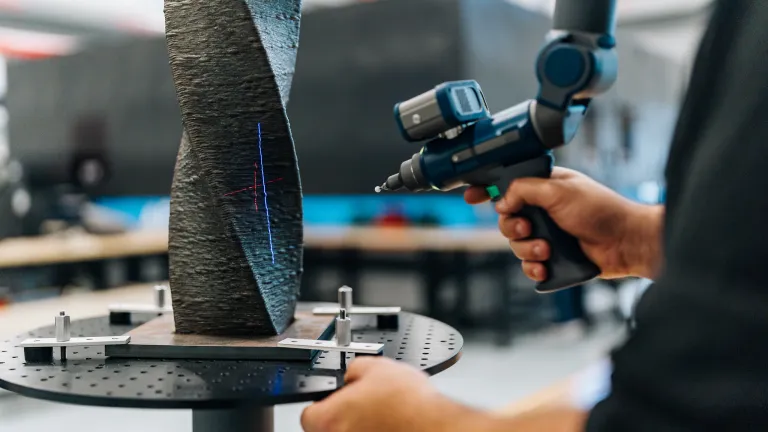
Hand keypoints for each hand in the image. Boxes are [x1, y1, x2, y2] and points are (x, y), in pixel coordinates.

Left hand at [301, 357, 482, 431]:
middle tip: (363, 407)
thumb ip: (354, 369)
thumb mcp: (376, 367)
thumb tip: (352, 374)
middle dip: (344, 417)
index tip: (335, 400)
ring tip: (383, 416)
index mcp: (328, 420)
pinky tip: (392, 426)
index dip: (323, 403)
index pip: (309, 414)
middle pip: (328, 429)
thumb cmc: (408, 405)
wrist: (435, 426)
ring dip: (362, 428)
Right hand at [465, 168, 663, 280]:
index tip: (471, 196)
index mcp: (544, 187)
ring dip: (527, 249)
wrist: (626, 242)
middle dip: (512, 227)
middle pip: (507, 219)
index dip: (487, 190)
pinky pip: (529, 265)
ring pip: (517, 245)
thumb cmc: (601, 209)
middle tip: (526, 229)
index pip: (508, 185)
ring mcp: (548, 234)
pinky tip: (545, 267)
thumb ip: (524, 190)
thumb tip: (502, 201)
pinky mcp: (554, 257)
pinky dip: (533, 267)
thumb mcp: (558, 190)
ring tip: (546, 250)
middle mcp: (544, 210)